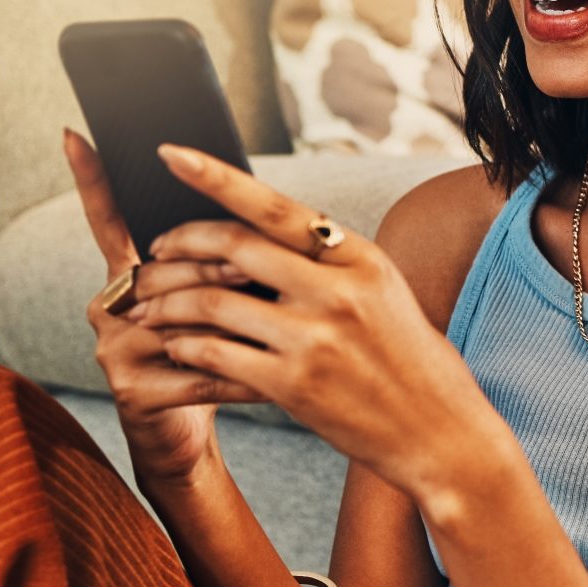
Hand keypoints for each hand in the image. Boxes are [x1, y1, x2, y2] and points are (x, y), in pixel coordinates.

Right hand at [63, 128, 269, 482]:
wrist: (189, 438)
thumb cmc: (214, 356)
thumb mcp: (218, 302)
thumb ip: (223, 262)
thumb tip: (260, 214)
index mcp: (128, 274)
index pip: (108, 219)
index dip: (90, 178)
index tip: (75, 132)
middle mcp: (109, 304)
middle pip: (166, 269)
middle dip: (220, 268)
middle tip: (265, 273)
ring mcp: (113, 347)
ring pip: (182, 316)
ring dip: (235, 318)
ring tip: (281, 322)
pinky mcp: (132, 390)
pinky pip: (198, 369)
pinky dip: (243, 373)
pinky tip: (276, 379)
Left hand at [124, 141, 508, 496]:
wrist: (438, 433)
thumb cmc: (409, 360)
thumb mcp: (383, 292)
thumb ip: (329, 263)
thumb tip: (263, 232)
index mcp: (360, 258)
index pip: (275, 205)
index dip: (216, 177)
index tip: (172, 154)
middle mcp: (337, 291)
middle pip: (232, 247)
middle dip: (178, 244)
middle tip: (152, 253)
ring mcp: (313, 339)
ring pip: (211, 303)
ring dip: (167, 302)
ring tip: (148, 308)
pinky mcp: (292, 385)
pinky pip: (214, 354)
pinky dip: (184, 346)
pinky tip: (175, 346)